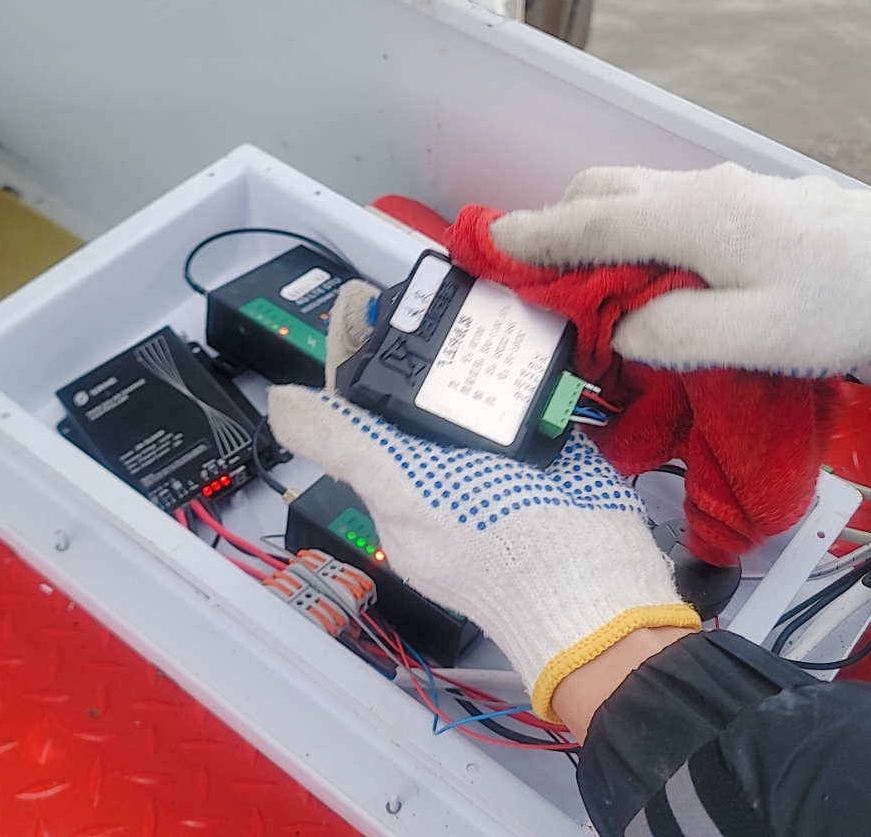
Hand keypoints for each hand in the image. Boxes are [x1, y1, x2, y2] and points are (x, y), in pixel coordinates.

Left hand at [267, 282, 700, 721]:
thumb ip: (345, 442)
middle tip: (424, 288)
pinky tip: (521, 334)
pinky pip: (522, 399)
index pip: (358, 405)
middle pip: (412, 391)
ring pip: (466, 392)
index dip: (354, 351)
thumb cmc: (492, 546)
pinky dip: (519, 366)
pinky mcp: (544, 452)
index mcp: (396, 479)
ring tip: (469, 298)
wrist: (590, 582)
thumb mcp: (405, 488)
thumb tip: (280, 404)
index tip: (360, 299)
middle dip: (413, 339)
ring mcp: (492, 462)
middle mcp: (438, 470)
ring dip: (464, 349)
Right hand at [491, 163, 870, 375]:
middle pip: (604, 194)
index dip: (535, 239)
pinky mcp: (746, 208)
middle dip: (558, 231)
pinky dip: (633, 236)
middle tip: (531, 280)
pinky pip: (666, 211)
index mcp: (696, 219)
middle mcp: (702, 193)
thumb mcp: (759, 337)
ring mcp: (726, 194)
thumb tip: (623, 331)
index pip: (592, 222)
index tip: (489, 246)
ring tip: (581, 290)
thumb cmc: (848, 302)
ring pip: (636, 198)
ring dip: (596, 233)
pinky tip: (643, 282)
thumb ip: (677, 334)